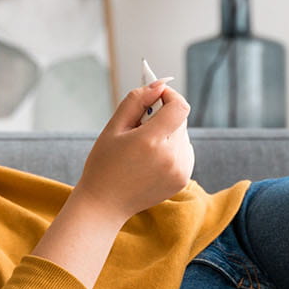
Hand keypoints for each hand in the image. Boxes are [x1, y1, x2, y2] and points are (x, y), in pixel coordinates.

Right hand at [74, 79, 194, 219]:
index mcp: (151, 141)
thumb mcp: (113, 127)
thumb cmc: (104, 164)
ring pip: (183, 135)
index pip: (179, 106)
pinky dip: (171, 149)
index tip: (157, 95)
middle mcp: (171, 156)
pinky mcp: (183, 179)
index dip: (169, 95)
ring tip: (143, 149)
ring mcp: (180, 170)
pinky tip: (151, 160)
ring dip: (168, 133)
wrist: (105, 204)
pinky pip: (184, 152)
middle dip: (163, 116)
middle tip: (139, 127)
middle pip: (180, 120)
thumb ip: (137, 100)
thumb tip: (159, 84)